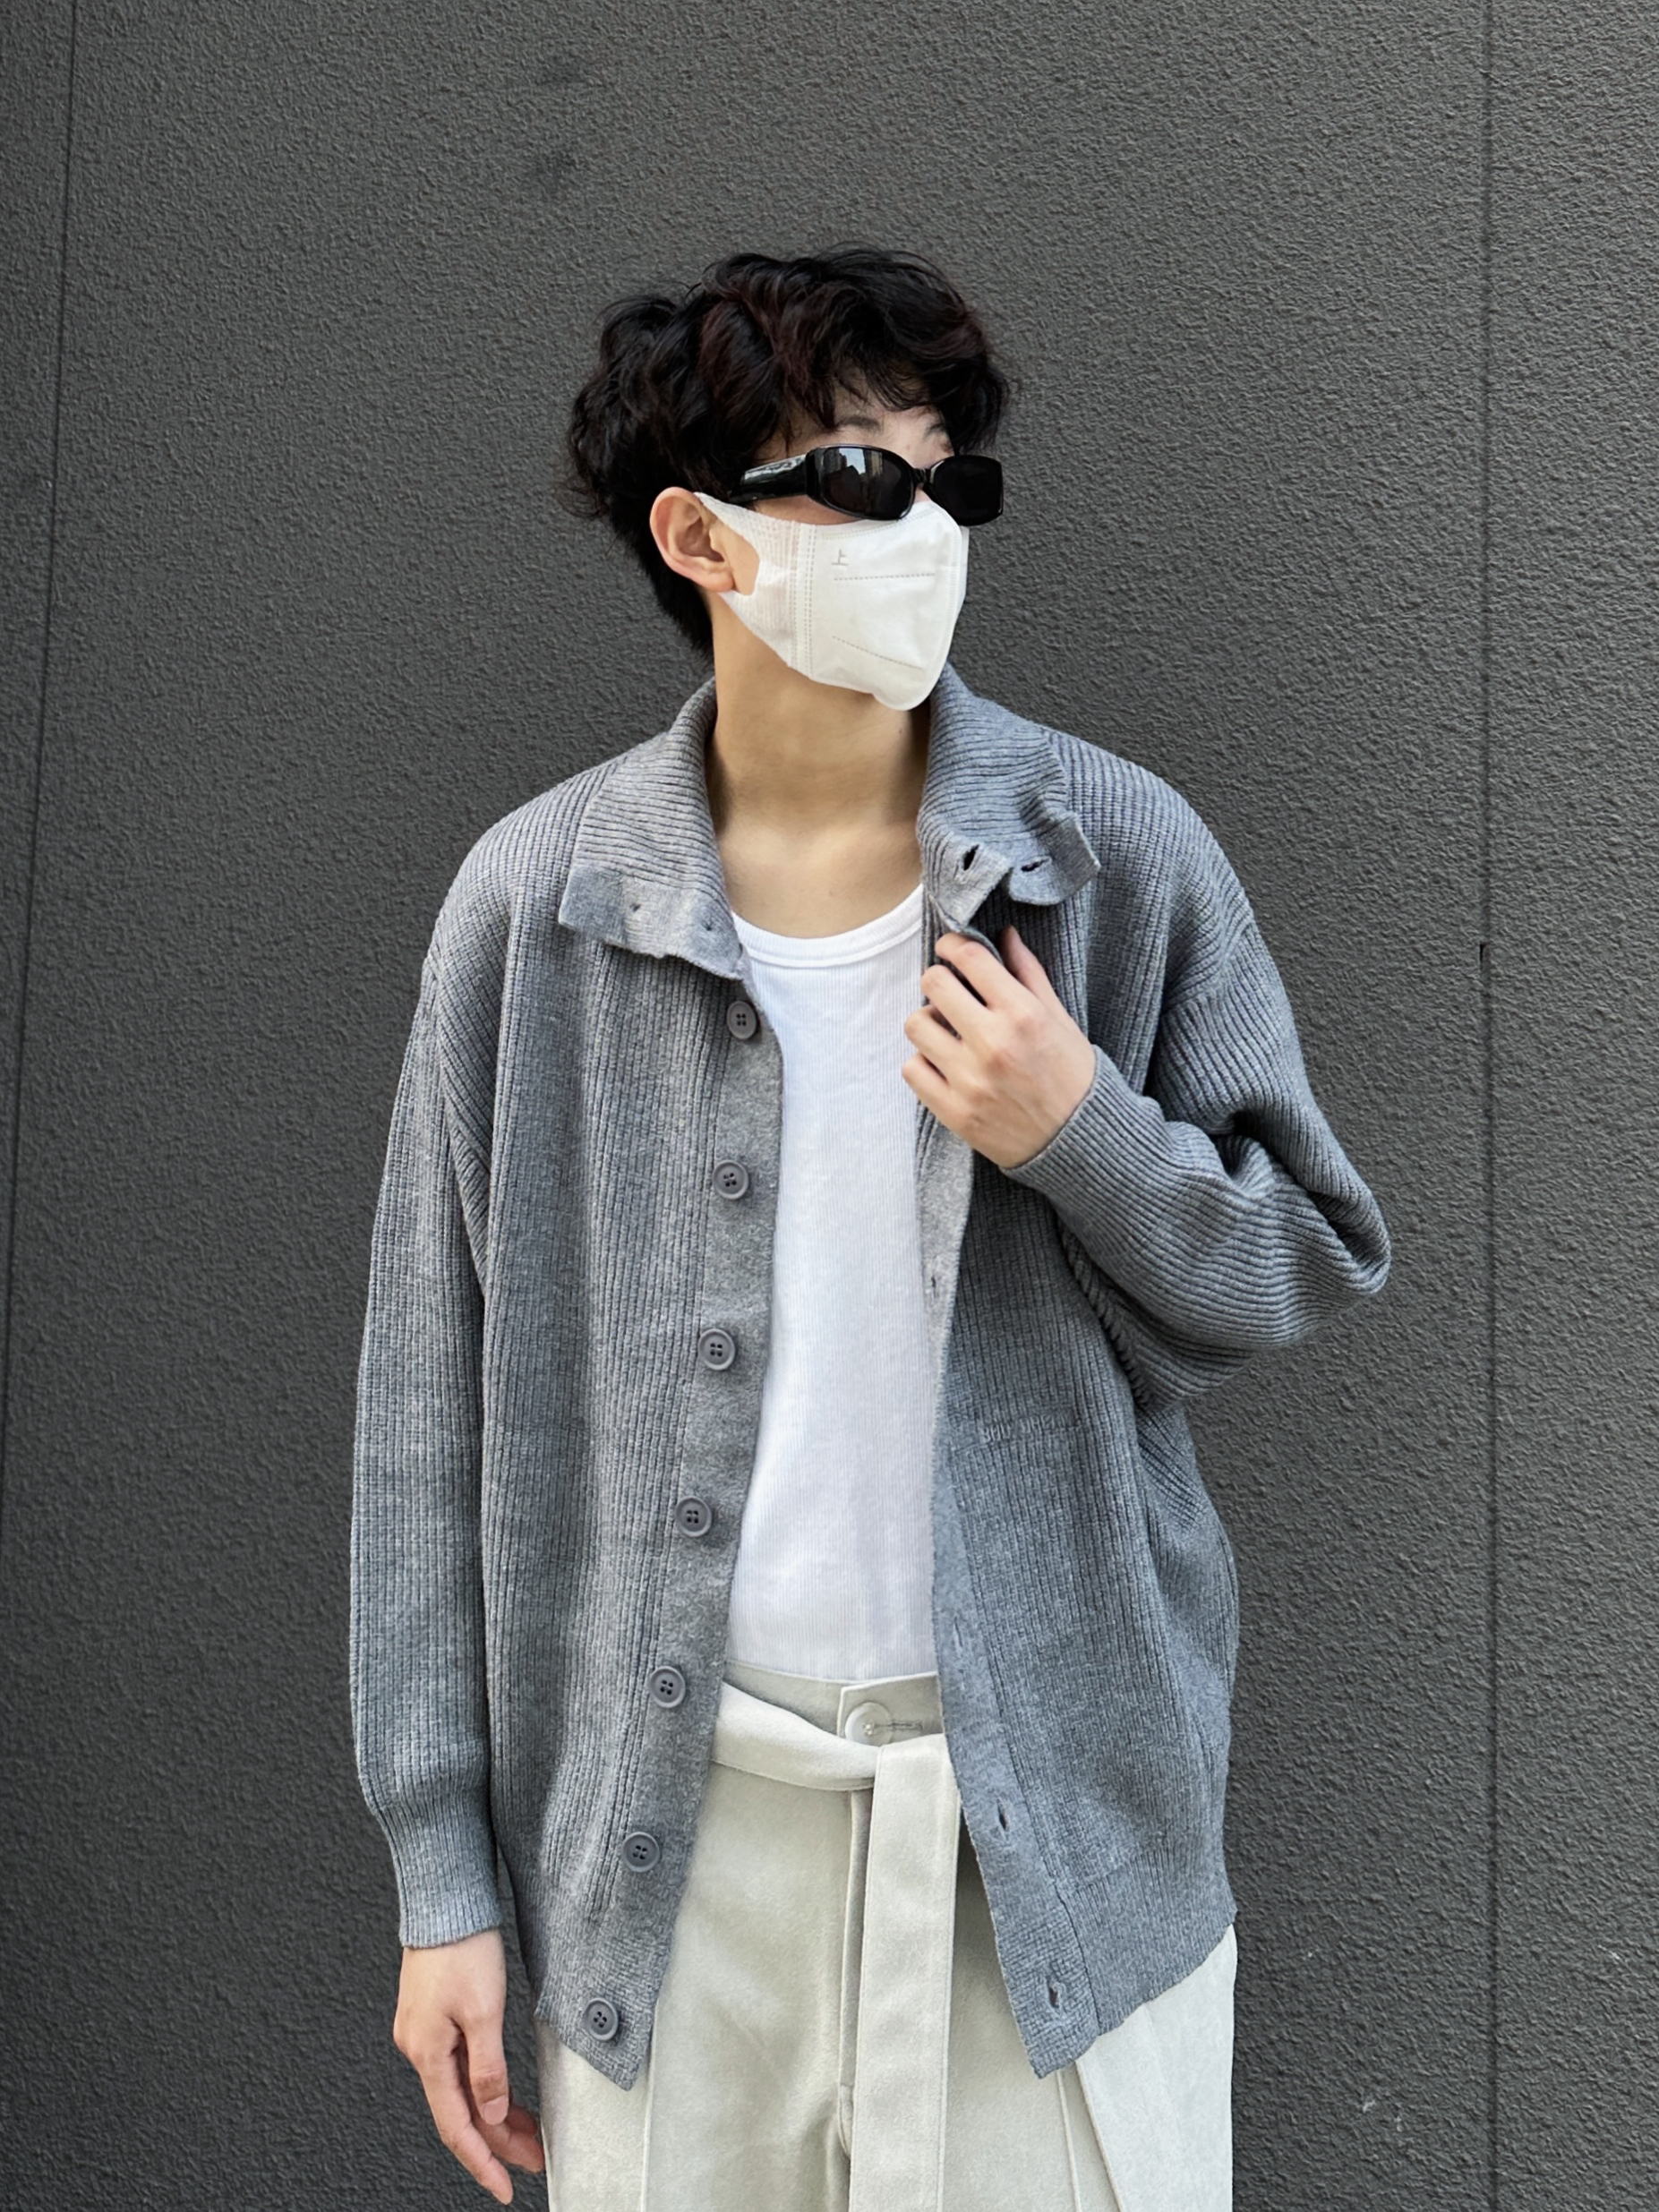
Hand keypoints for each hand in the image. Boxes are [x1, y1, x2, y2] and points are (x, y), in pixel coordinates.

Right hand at [393, 1929, 545, 2203]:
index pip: (456, 2127)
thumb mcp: (485, 2010)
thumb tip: (491, 2115)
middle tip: (533, 2158)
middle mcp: (420, 2049)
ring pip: (461, 2091)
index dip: (482, 2163)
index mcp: (427, 2053)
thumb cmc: (462, 1945)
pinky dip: (483, 2087)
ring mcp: (424, 2034)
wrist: (445, 1902)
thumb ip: (488, 2068)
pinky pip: (458, 2069)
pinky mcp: (433, 2020)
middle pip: (460, 2112)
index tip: (505, 2188)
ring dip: (493, 2115)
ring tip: (528, 2133)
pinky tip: (502, 2096)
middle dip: (497, 2141)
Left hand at [903, 926, 1096, 1168]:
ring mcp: (970, 1080)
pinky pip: (912, 1068)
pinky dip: (924, 1061)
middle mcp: (993, 1044)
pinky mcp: (954, 1112)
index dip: (953, 945)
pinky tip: (945, 1063)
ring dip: (930, 1022)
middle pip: (933, 984)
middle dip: (939, 980)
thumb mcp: (1060, 1018)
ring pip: (916, 1025)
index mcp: (1023, 1015)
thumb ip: (1028, 974)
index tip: (950, 949)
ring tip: (949, 1031)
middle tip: (949, 991)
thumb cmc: (1072, 1076)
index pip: (969, 958)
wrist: (1079, 1142)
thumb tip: (1003, 935)